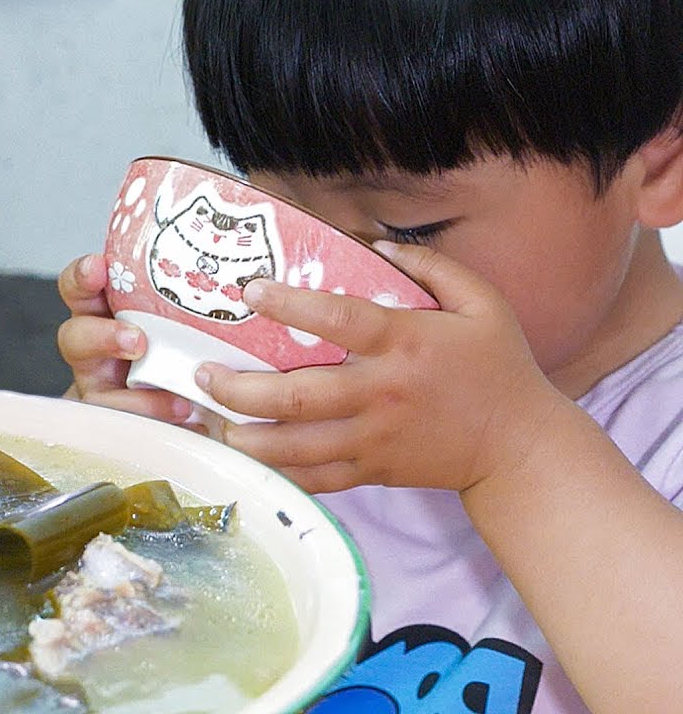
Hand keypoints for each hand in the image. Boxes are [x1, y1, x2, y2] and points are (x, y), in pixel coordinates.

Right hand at [57, 253, 194, 422]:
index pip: (80, 288)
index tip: (98, 268)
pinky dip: (165, 429)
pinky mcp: (124, 426)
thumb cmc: (190, 343)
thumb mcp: (189, 312)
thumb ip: (196, 291)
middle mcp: (98, 351)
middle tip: (137, 341)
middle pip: (75, 338)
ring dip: (136, 400)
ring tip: (180, 404)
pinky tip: (194, 426)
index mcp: (107, 312)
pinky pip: (134, 432)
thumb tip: (256, 260)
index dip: (82, 277)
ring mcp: (106, 391)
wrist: (201, 402)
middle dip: (101, 336)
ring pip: (100, 396)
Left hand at [196, 241, 566, 493]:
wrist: (519, 446)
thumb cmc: (498, 368)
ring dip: (246, 435)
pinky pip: (314, 478)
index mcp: (404, 343)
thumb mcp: (482, 303)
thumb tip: (375, 243)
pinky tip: (246, 457)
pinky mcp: (372, 471)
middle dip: (241, 387)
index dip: (288, 305)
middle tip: (203, 372)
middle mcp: (380, 393)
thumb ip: (432, 267)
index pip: (337, 320)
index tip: (249, 290)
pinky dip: (276, 471)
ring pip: (295, 446)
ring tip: (212, 418)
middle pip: (297, 395)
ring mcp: (372, 438)